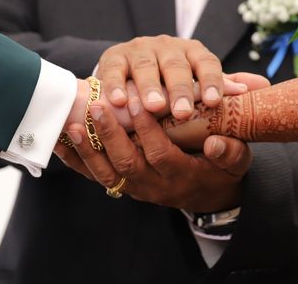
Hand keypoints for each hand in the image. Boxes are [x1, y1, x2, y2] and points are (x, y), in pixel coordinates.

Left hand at [54, 73, 264, 171]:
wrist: (210, 196)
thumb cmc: (223, 171)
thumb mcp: (237, 162)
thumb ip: (230, 152)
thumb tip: (217, 142)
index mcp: (182, 177)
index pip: (159, 154)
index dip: (147, 129)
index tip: (139, 101)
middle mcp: (155, 187)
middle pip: (126, 164)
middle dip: (110, 135)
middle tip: (97, 105)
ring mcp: (136, 189)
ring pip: (106, 173)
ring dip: (87, 148)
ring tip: (73, 123)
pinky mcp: (124, 186)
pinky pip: (95, 176)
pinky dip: (76, 160)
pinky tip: (60, 141)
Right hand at [97, 36, 222, 119]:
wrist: (131, 75)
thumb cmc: (173, 86)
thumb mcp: (201, 84)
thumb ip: (227, 86)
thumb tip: (264, 86)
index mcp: (193, 52)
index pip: (207, 63)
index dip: (211, 81)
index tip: (214, 102)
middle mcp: (167, 46)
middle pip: (177, 66)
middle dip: (180, 89)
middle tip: (183, 113)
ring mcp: (139, 50)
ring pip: (146, 66)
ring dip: (149, 87)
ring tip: (153, 107)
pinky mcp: (114, 57)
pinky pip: (114, 70)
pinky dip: (115, 85)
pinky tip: (118, 102)